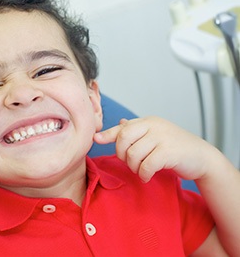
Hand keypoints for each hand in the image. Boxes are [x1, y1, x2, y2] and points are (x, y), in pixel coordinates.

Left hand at [93, 117, 216, 182]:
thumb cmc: (175, 148)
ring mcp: (162, 137)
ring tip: (141, 171)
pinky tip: (147, 176)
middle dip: (122, 154)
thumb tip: (120, 123)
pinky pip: (146, 165)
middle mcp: (154, 126)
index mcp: (148, 121)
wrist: (203, 158)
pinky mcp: (169, 152)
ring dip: (133, 167)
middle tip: (130, 163)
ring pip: (133, 154)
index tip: (96, 139)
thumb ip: (138, 131)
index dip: (108, 134)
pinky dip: (143, 174)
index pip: (123, 127)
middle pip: (123, 139)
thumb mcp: (155, 136)